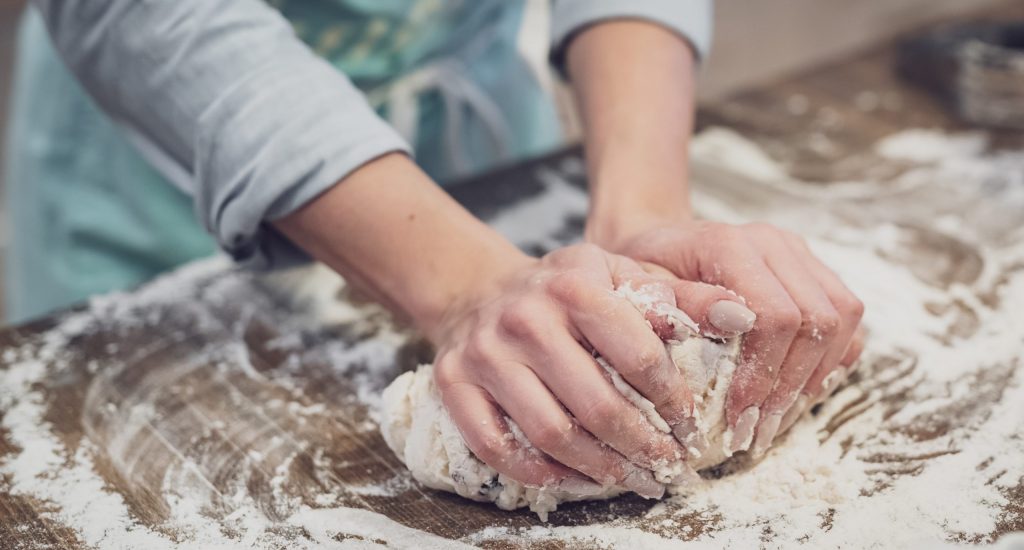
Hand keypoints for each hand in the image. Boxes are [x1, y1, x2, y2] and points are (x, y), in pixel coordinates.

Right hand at [430, 243, 749, 495]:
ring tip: (631, 479)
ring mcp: (486, 353)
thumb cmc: (566, 290)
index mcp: (574, 284)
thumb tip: (744, 316)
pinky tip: (573, 478)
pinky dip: (540, 473)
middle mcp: (525, 317)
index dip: (673, 401)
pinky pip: (498, 447)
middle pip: (596, 405)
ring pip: (550, 433)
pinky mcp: (455, 383)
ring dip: (599, 468)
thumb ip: (683, 296)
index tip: (692, 426)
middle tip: (668, 467)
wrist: (482, 290)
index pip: (638, 355)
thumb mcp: (622, 276)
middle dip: (642, 447)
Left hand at [594, 221, 864, 456]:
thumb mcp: (640, 291)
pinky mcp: (812, 269)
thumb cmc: (641, 275)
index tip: (738, 419)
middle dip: (790, 387)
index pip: (775, 315)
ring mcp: (798, 253)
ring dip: (816, 378)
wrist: (656, 245)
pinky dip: (831, 359)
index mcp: (729, 244)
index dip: (763, 375)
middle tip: (758, 432)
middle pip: (816, 320)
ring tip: (777, 420)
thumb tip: (734, 321)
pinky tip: (797, 393)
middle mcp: (772, 242)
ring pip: (842, 317)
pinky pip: (846, 317)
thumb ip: (683, 303)